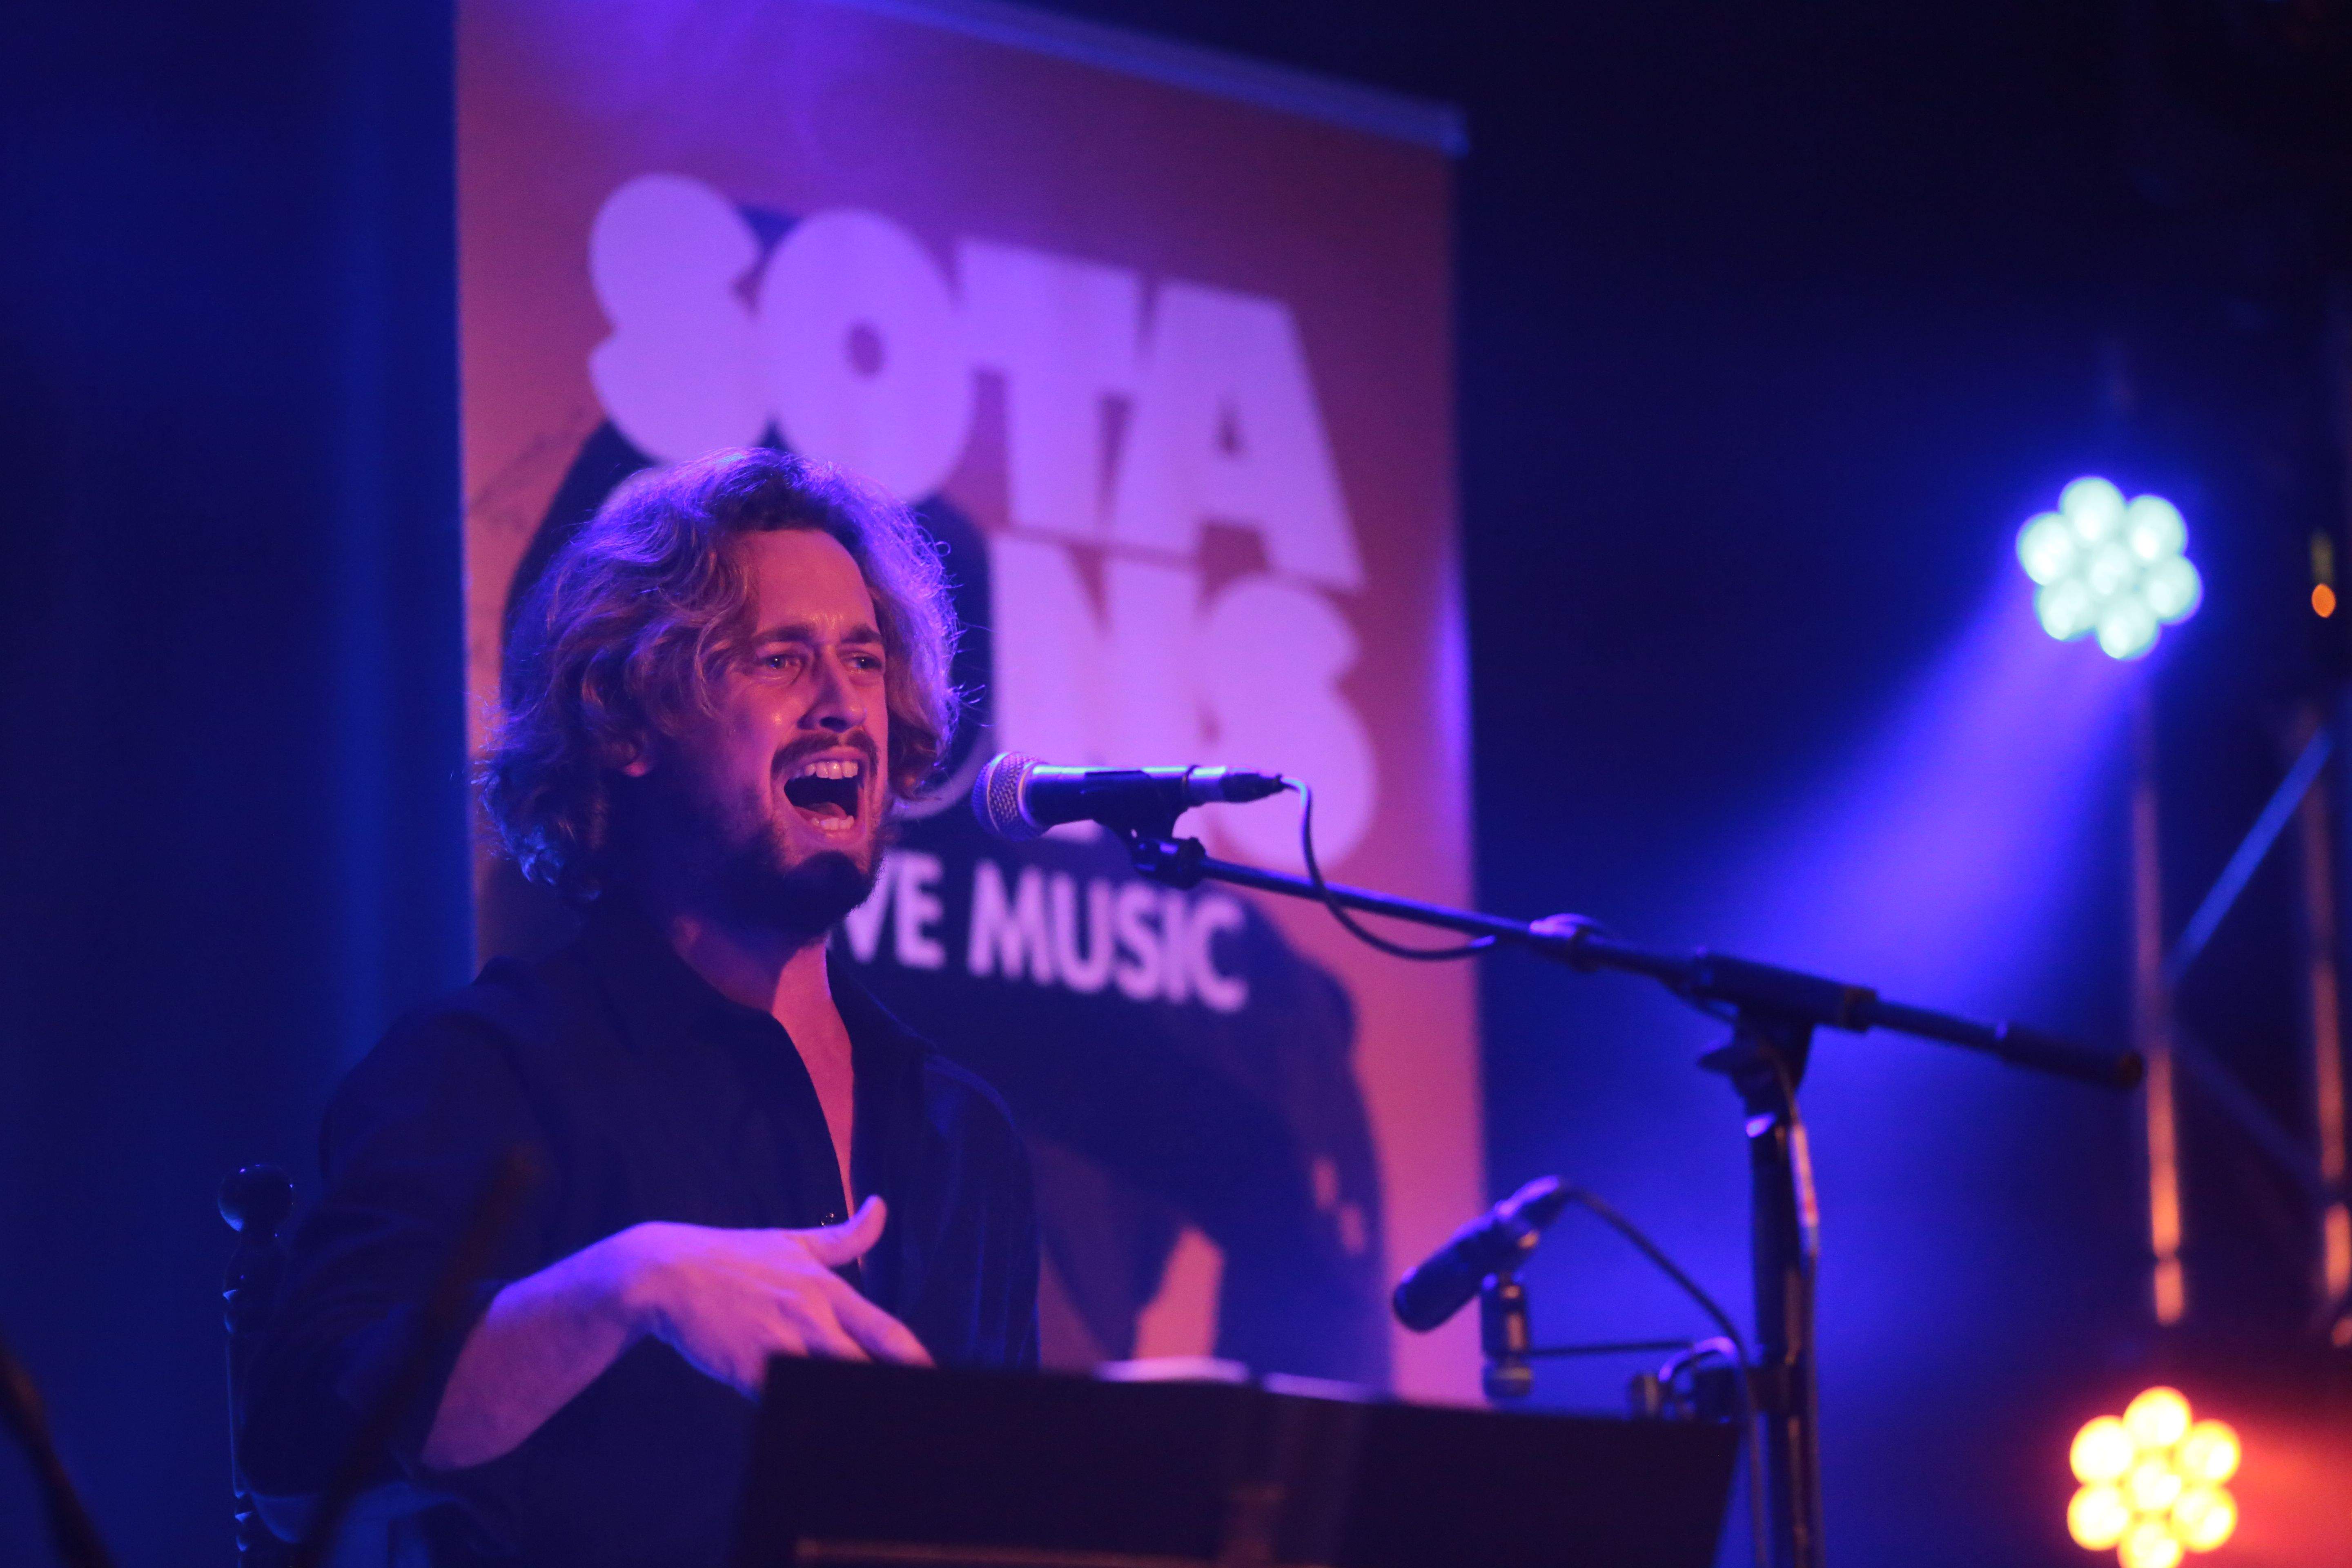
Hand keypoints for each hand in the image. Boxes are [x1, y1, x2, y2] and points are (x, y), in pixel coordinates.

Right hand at [610, 1196, 932, 1396]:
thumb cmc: (733, 1258)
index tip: (934, 1378)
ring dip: (844, 1403)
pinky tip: (809, 1426)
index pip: (886, 1330)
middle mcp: (809, 1317)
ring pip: (826, 1386)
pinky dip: (797, 1412)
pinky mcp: (746, 1370)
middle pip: (863, 1365)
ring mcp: (778, 1344)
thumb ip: (843, 1237)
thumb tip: (881, 1207)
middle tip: (910, 1412)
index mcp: (826, 1289)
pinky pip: (783, 1400)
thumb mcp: (792, 1241)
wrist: (666, 1274)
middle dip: (887, 1391)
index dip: (915, 1359)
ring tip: (866, 1429)